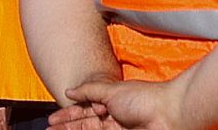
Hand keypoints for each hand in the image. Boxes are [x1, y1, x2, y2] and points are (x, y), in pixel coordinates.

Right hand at [49, 78, 186, 129]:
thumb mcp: (112, 91)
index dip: (68, 114)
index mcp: (112, 102)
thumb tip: (69, 91)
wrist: (168, 114)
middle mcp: (113, 118)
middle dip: (66, 126)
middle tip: (49, 129)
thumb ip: (89, 91)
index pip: (84, 109)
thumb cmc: (144, 98)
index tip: (52, 119)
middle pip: (84, 124)